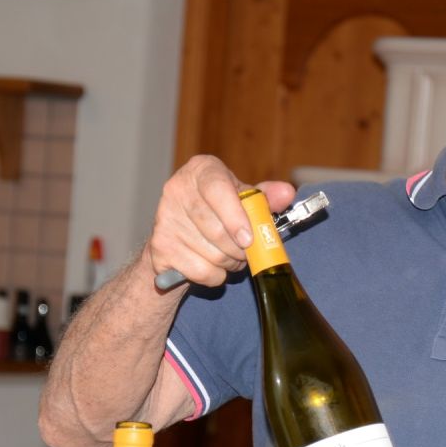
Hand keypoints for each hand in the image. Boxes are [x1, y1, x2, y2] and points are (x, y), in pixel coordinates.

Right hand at [147, 155, 295, 288]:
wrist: (178, 237)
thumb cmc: (216, 213)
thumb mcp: (242, 200)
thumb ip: (265, 198)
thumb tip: (286, 194)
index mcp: (201, 170)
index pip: (218, 189)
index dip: (235, 216)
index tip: (248, 239)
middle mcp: (177, 188)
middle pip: (216, 228)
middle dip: (239, 249)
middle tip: (246, 251)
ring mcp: (164, 218)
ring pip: (212, 254)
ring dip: (230, 263)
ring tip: (229, 256)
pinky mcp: (159, 247)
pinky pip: (201, 271)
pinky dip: (215, 276)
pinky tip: (211, 265)